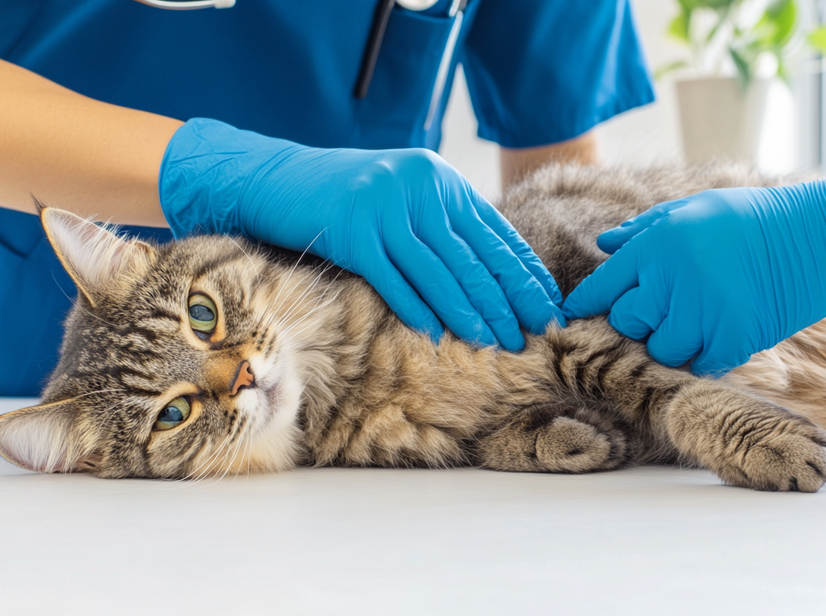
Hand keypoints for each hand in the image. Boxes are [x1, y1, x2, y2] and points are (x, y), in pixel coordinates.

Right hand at [159, 118, 563, 349]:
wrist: (277, 178)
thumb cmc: (349, 197)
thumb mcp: (405, 198)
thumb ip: (444, 224)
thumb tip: (495, 275)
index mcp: (439, 179)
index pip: (495, 234)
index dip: (524, 274)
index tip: (548, 307)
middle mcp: (417, 187)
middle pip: (473, 256)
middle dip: (507, 301)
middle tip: (532, 335)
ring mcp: (384, 208)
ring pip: (439, 272)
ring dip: (470, 313)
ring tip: (496, 342)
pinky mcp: (351, 232)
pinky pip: (393, 281)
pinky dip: (417, 310)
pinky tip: (438, 335)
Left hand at [562, 130, 825, 374]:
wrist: (823, 235)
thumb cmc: (755, 218)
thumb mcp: (696, 209)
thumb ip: (646, 230)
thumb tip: (603, 245)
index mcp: (658, 244)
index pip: (603, 287)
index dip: (586, 305)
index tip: (574, 316)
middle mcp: (673, 280)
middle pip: (628, 324)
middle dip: (640, 320)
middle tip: (667, 308)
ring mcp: (704, 313)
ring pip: (662, 351)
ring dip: (675, 341)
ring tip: (700, 319)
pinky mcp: (734, 340)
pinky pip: (700, 366)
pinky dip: (706, 357)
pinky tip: (721, 334)